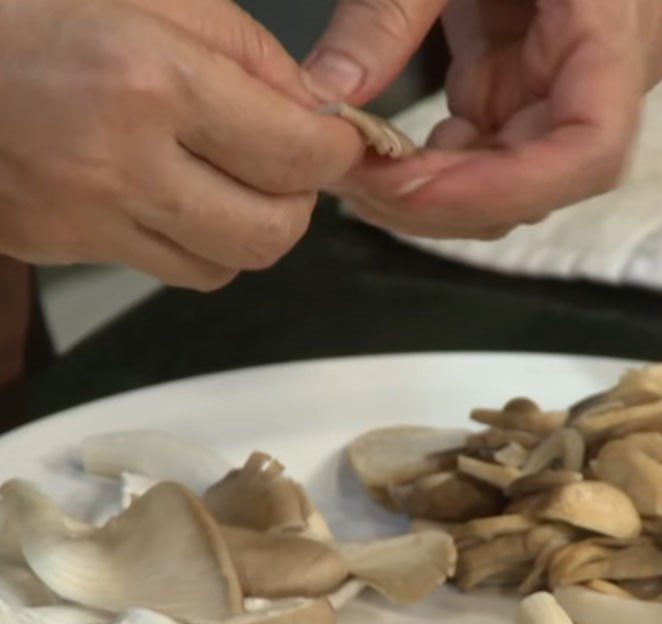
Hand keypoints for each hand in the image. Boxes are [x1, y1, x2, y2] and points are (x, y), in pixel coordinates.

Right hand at [0, 0, 363, 289]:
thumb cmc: (28, 7)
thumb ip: (249, 53)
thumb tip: (315, 109)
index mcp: (150, 81)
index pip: (291, 153)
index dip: (336, 153)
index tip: (341, 142)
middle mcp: (121, 163)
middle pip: (269, 233)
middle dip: (301, 203)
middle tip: (290, 167)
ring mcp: (87, 218)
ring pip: (226, 266)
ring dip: (252, 230)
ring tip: (232, 181)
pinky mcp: (64, 246)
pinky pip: (171, 270)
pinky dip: (200, 245)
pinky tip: (183, 199)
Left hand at [305, 0, 661, 238]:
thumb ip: (387, 13)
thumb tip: (327, 93)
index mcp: (610, 25)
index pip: (590, 150)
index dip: (504, 190)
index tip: (412, 189)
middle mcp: (597, 81)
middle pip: (532, 186)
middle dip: (438, 201)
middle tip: (352, 183)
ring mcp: (554, 95)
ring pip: (500, 189)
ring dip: (425, 194)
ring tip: (354, 170)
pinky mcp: (515, 96)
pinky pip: (476, 160)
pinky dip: (424, 168)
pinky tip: (378, 155)